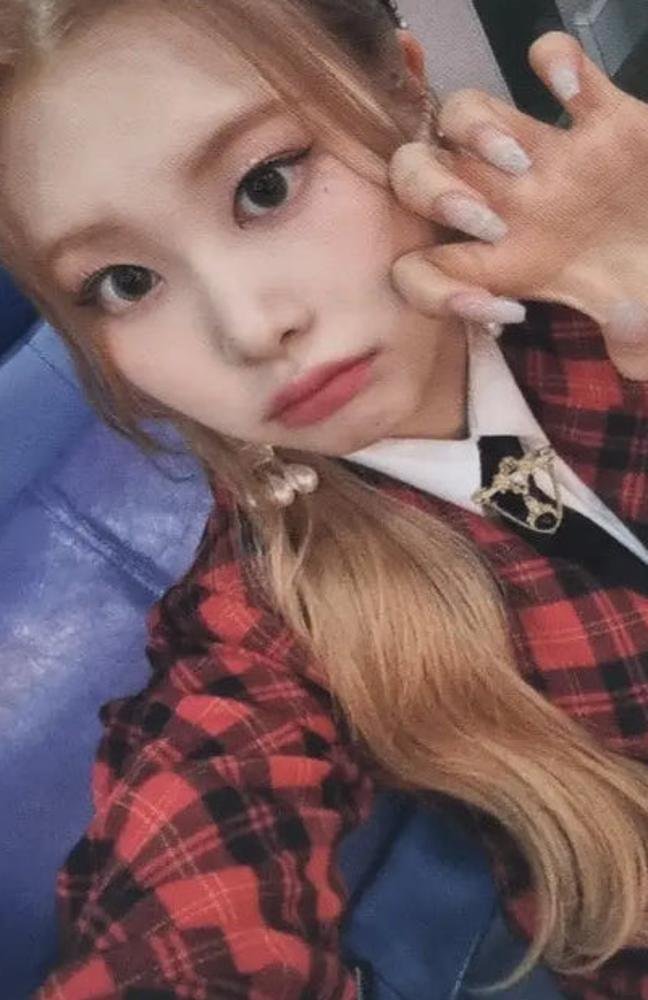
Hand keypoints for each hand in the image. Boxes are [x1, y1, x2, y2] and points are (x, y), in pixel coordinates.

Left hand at [390, 31, 647, 379]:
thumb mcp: (637, 328)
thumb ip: (630, 343)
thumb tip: (630, 345)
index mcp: (502, 264)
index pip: (422, 272)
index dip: (434, 293)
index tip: (500, 310)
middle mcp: (509, 206)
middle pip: (418, 176)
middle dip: (435, 195)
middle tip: (493, 221)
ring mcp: (547, 155)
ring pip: (464, 114)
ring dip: (478, 131)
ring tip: (527, 160)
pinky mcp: (599, 113)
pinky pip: (554, 63)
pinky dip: (556, 65)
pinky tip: (578, 96)